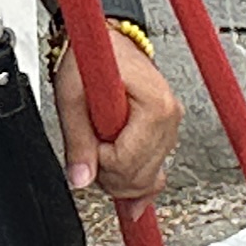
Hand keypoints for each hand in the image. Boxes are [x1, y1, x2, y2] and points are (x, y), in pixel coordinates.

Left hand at [53, 33, 181, 202]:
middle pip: (141, 175)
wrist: (107, 40)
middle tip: (89, 153)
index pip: (127, 161)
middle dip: (109, 175)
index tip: (87, 142)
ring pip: (149, 178)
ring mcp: (171, 126)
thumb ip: (77, 140)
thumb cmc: (92, 59)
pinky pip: (157, 173)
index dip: (99, 160)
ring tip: (102, 152)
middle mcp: (170, 118)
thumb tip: (80, 178)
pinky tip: (134, 204)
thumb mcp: (73, 97)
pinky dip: (141, 186)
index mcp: (154, 106)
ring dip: (120, 177)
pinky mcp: (166, 133)